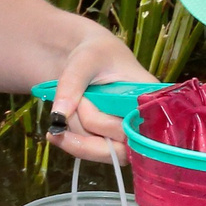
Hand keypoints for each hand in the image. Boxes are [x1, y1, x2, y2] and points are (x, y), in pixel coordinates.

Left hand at [46, 28, 153, 164]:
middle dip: (88, 121)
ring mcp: (127, 136)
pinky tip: (57, 130)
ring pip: (100, 150)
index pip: (143, 127)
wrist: (85, 59)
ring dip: (77, 128)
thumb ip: (72, 84)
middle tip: (79, 96)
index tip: (84, 104)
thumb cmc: (94, 52)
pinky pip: (91, 152)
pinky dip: (71, 141)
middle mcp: (143, 122)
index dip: (115, 125)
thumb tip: (59, 118)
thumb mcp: (84, 60)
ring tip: (75, 100)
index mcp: (149, 96)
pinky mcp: (110, 143)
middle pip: (120, 144)